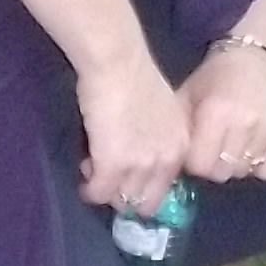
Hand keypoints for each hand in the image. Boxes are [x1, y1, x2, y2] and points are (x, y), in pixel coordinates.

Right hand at [75, 47, 188, 215]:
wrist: (117, 63)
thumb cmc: (134, 76)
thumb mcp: (161, 113)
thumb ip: (156, 137)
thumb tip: (136, 153)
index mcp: (181, 147)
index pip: (165, 187)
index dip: (142, 185)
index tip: (126, 173)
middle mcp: (166, 160)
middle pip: (145, 202)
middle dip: (125, 194)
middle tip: (106, 176)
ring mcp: (141, 165)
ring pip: (121, 200)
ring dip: (105, 190)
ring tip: (92, 169)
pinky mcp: (112, 165)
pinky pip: (98, 193)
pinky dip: (89, 190)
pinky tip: (83, 177)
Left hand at [180, 41, 265, 185]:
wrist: (254, 56)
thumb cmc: (213, 77)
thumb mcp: (186, 96)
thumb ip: (177, 130)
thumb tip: (171, 164)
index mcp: (216, 112)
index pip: (200, 166)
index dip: (194, 161)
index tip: (194, 149)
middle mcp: (245, 122)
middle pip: (222, 173)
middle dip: (213, 164)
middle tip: (213, 146)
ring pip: (244, 172)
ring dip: (235, 164)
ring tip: (232, 143)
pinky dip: (259, 166)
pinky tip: (251, 148)